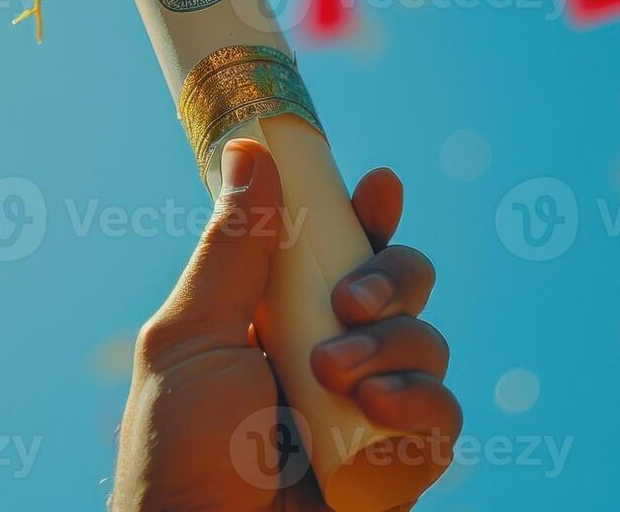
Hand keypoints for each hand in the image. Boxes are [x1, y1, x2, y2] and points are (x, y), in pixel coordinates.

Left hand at [111, 139, 458, 510]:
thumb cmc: (176, 454)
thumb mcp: (190, 339)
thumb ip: (231, 249)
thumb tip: (249, 152)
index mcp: (277, 322)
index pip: (337, 253)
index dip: (366, 216)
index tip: (378, 188)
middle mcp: (331, 359)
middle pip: (401, 286)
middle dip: (390, 277)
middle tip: (349, 302)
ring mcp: (368, 414)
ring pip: (427, 344)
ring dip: (392, 346)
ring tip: (335, 377)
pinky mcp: (398, 467)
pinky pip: (443, 417)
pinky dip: (419, 404)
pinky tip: (376, 412)